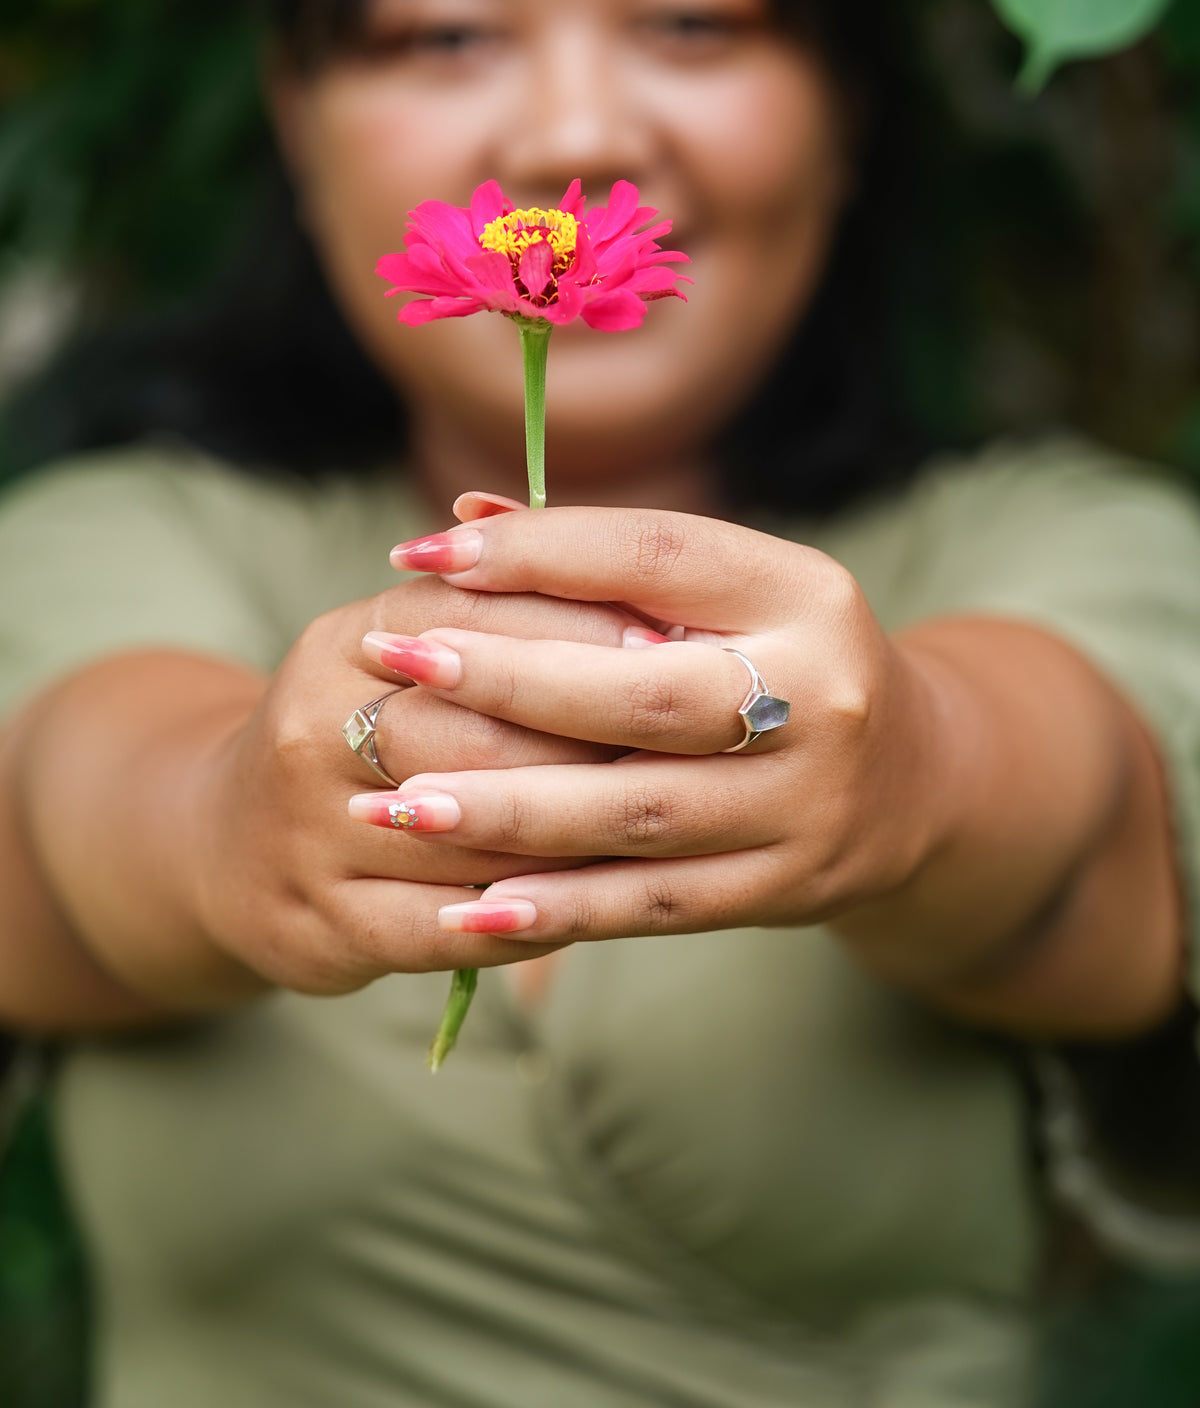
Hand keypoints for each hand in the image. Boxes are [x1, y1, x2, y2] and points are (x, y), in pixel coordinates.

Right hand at [191, 569, 639, 995]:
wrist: (226, 841)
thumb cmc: (361, 731)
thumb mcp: (403, 654)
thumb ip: (504, 616)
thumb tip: (653, 597)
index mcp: (345, 641)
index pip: (474, 617)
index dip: (582, 632)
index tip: (679, 649)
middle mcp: (312, 727)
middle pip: (475, 730)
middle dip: (592, 739)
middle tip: (693, 747)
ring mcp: (307, 831)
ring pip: (466, 836)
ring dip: (571, 836)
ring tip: (665, 829)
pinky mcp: (317, 923)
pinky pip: (438, 928)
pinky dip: (516, 920)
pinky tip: (584, 910)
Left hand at [351, 505, 944, 949]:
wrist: (915, 779)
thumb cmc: (781, 661)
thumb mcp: (728, 594)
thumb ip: (603, 561)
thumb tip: (461, 518)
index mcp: (803, 592)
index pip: (656, 554)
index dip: (535, 551)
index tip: (423, 554)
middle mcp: (819, 695)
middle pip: (642, 693)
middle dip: (505, 679)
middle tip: (393, 663)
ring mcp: (806, 802)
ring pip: (637, 812)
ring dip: (507, 811)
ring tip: (395, 804)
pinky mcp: (784, 887)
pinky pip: (654, 902)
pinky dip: (559, 907)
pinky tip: (469, 904)